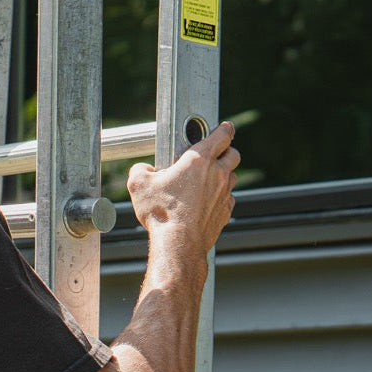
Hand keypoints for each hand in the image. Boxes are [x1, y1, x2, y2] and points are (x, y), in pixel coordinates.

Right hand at [127, 121, 239, 254]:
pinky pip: (228, 198)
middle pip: (233, 154)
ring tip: (208, 177)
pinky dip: (221, 196)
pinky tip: (206, 200)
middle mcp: (217, 175)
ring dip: (224, 173)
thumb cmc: (161, 213)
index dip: (224, 129)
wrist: (178, 244)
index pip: (221, 136)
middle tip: (215, 152)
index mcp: (198, 160)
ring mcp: (224, 195)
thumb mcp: (139, 184)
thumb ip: (140, 169)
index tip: (225, 127)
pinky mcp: (224, 213)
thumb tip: (143, 169)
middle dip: (226, 150)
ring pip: (232, 177)